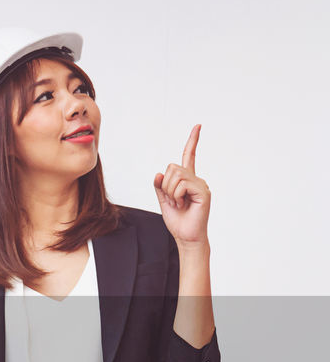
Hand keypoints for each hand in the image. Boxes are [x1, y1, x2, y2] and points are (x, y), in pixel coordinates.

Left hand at [154, 124, 209, 246]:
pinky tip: (182, 204)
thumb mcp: (163, 200)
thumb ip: (160, 186)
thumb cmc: (177, 220)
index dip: (192, 141)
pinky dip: (176, 195)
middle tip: (172, 200)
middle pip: (173, 167)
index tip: (198, 126)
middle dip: (165, 185)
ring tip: (178, 203)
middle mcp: (196, 179)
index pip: (189, 156)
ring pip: (176, 175)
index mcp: (187, 180)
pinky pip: (182, 185)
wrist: (186, 236)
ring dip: (170, 192)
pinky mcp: (203, 192)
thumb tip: (159, 173)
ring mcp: (201, 185)